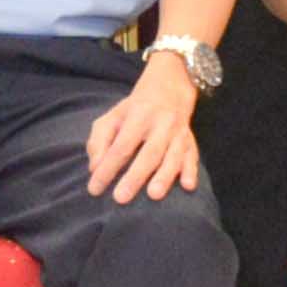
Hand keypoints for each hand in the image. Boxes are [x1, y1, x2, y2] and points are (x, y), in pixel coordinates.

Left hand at [85, 52, 206, 203]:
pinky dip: (191, 171)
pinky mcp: (191, 142)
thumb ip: (99, 142)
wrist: (170, 88)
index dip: (107, 168)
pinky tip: (188, 186)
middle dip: (135, 177)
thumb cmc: (133, 111)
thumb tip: (94, 168)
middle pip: (148, 153)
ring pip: (173, 156)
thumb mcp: (111, 118)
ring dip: (164, 176)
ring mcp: (179, 133)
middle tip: (120, 198)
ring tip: (153, 195)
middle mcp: (161, 123)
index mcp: (138, 116)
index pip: (121, 145)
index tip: (94, 189)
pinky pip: (193, 157)